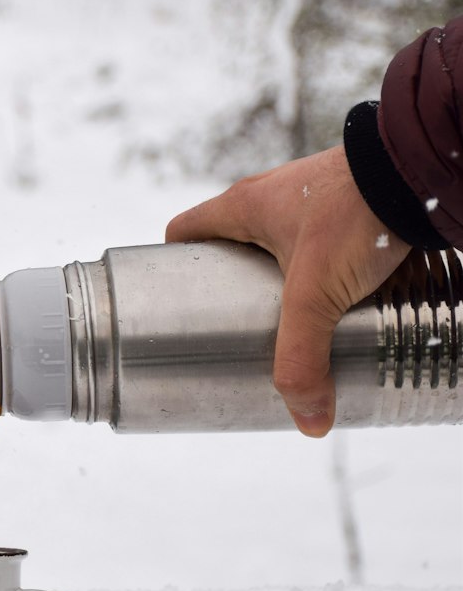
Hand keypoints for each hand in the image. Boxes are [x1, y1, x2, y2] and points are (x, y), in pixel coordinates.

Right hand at [165, 146, 409, 436]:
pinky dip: (318, 269)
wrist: (415, 171)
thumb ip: (303, 356)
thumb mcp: (316, 292)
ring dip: (279, 281)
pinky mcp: (344, 204)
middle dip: (232, 288)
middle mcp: (269, 197)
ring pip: (276, 245)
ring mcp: (307, 199)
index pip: (184, 232)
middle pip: (230, 246)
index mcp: (242, 206)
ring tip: (296, 322)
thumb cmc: (355, 213)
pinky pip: (315, 241)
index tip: (179, 304)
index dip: (174, 267)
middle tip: (242, 329)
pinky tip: (340, 297)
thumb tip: (307, 420)